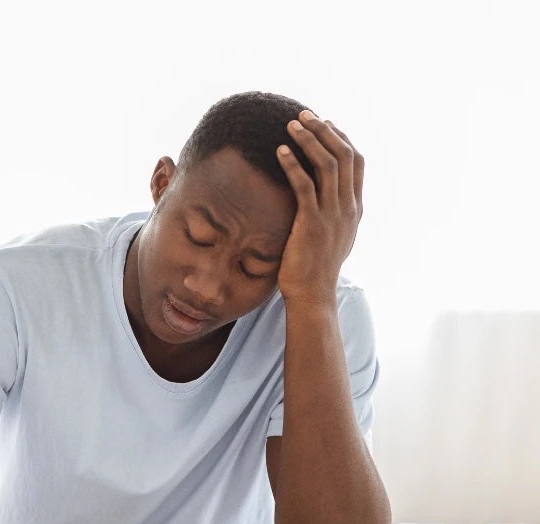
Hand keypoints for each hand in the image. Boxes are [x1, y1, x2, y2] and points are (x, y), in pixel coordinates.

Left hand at [275, 109, 364, 306]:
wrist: (313, 295)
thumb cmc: (314, 268)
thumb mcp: (332, 237)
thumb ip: (332, 215)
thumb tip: (322, 200)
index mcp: (355, 208)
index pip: (357, 163)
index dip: (342, 139)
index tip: (325, 124)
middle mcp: (348, 207)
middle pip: (344, 156)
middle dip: (325, 131)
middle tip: (305, 114)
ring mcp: (332, 214)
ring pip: (327, 165)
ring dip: (309, 140)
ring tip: (291, 124)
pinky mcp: (311, 222)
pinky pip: (304, 185)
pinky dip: (293, 164)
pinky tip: (280, 151)